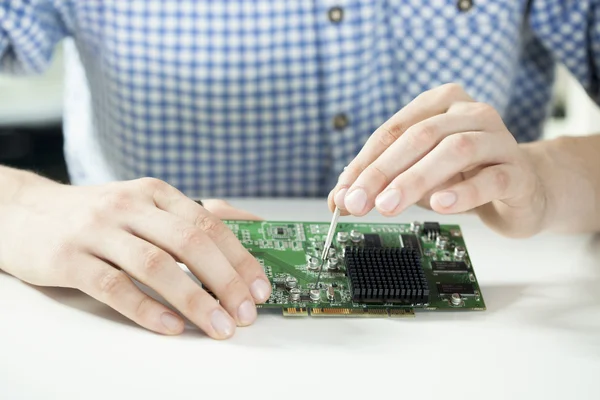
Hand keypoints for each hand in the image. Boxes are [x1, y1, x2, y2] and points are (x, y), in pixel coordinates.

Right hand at [0, 176, 270, 338]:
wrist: (24, 211)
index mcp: (155, 193)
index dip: (240, 258)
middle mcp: (130, 206)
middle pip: (190, 242)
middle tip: (245, 313)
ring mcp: (98, 231)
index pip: (209, 223)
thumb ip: (190, 218)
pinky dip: (146, 309)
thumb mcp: (144, 204)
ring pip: (156, 265)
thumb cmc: (97, 214)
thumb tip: (250, 229)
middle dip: (226, 280)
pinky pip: (113, 286)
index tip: (260, 288)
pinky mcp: (69, 259)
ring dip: (194, 300)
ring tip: (218, 326)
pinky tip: (170, 326)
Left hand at [328, 83, 547, 237]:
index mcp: (440, 103)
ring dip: (415, 179)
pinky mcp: (518, 171)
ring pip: (454, 151)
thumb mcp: (416, 175)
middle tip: (358, 202)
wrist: (523, 190)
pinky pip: (491, 178)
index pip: (393, 131)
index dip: (363, 163)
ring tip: (388, 205)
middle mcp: (471, 113)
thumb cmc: (463, 176)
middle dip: (382, 172)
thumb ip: (381, 182)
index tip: (342, 193)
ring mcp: (499, 139)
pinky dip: (463, 192)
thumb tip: (339, 199)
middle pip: (419, 137)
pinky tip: (440, 203)